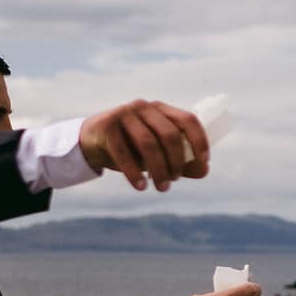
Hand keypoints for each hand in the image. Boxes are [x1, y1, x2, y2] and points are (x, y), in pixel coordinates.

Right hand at [81, 100, 211, 192]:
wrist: (91, 142)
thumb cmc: (131, 147)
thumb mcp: (157, 154)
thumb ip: (180, 161)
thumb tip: (204, 170)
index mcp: (161, 109)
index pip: (188, 120)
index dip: (200, 140)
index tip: (203, 161)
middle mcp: (144, 107)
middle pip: (169, 135)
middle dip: (176, 162)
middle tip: (174, 181)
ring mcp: (124, 114)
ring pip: (148, 144)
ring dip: (158, 170)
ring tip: (162, 188)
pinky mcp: (107, 126)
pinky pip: (124, 152)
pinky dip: (135, 173)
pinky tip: (141, 187)